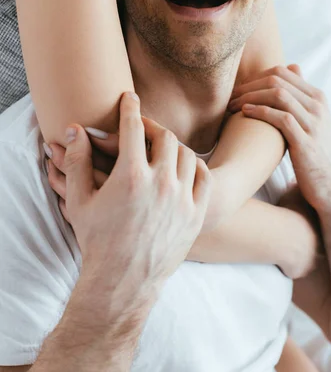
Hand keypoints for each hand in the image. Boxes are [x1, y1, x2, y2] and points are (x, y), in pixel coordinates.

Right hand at [46, 92, 211, 319]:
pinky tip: (183, 166)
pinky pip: (204, 176)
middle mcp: (161, 183)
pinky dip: (194, 165)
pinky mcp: (196, 213)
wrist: (123, 282)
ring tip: (161, 148)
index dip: (130, 107)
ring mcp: (183, 198)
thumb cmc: (97, 241)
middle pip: (165, 136)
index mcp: (131, 176)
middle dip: (152, 126)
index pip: (134, 127)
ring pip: (186, 154)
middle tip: (143, 127)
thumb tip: (76, 129)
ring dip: (173, 146)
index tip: (129, 98)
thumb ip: (78, 161)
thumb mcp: (79, 201)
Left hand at [229, 65, 330, 210]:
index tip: (238, 88)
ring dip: (250, 97)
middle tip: (230, 96)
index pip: (283, 72)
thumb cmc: (316, 155)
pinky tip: (244, 114)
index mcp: (318, 98)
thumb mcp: (311, 123)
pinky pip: (280, 118)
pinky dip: (260, 112)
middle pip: (278, 80)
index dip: (255, 76)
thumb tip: (288, 74)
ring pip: (278, 95)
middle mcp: (318, 106)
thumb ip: (299, 101)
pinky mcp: (306, 142)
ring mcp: (314, 123)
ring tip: (232, 105)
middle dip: (249, 85)